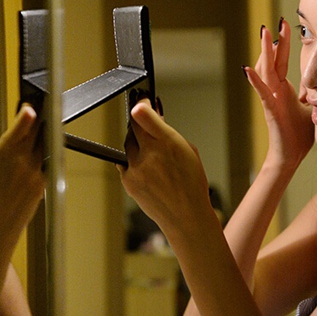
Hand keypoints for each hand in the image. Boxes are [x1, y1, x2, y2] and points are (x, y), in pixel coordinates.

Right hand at [0, 104, 45, 229]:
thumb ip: (10, 143)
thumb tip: (24, 124)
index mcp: (4, 152)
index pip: (21, 126)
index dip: (28, 114)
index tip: (32, 106)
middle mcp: (20, 159)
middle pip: (37, 132)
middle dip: (40, 123)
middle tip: (42, 114)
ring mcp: (34, 170)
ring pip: (45, 146)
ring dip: (44, 140)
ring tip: (41, 136)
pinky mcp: (44, 180)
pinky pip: (48, 162)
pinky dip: (46, 158)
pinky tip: (39, 159)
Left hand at [118, 100, 213, 236]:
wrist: (186, 216)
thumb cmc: (192, 183)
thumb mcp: (189, 151)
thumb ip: (168, 133)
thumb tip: (154, 117)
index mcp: (169, 143)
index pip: (143, 114)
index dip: (141, 103)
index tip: (141, 99)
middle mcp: (151, 154)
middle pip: (133, 127)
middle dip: (139, 123)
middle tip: (144, 122)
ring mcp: (137, 168)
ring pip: (127, 143)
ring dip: (136, 142)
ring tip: (149, 149)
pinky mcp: (128, 181)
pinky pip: (124, 161)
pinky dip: (132, 159)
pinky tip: (144, 164)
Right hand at [243, 19, 313, 170]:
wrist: (291, 156)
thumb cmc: (300, 134)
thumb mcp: (312, 108)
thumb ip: (314, 94)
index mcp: (285, 88)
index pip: (282, 60)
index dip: (284, 43)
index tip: (286, 25)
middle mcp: (275, 90)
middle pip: (272, 60)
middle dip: (275, 40)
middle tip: (278, 21)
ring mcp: (271, 98)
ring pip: (265, 70)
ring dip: (264, 52)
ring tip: (264, 34)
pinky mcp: (270, 109)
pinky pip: (261, 92)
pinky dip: (254, 80)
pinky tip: (246, 69)